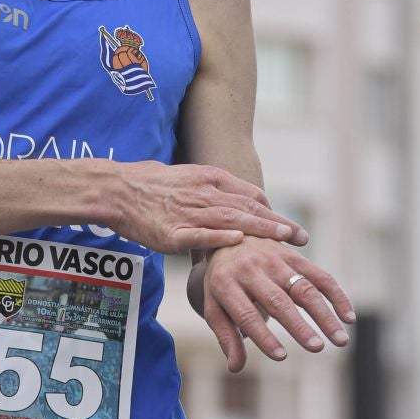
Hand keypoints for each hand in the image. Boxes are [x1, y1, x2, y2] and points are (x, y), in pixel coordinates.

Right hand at [109, 162, 309, 253]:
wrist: (117, 189)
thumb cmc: (150, 183)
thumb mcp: (187, 176)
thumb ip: (212, 188)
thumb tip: (235, 199)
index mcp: (208, 179)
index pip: (249, 194)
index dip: (272, 211)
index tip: (290, 227)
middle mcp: (203, 193)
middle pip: (248, 207)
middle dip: (277, 223)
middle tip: (301, 236)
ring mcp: (188, 213)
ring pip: (231, 219)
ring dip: (259, 229)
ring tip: (283, 240)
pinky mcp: (172, 232)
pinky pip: (200, 233)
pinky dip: (220, 237)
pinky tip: (238, 242)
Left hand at [194, 237, 355, 371]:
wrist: (227, 234)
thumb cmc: (220, 280)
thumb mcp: (214, 305)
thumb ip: (226, 336)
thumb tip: (236, 368)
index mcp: (226, 282)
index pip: (246, 313)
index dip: (263, 336)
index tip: (281, 357)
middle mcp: (250, 268)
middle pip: (277, 300)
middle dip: (298, 325)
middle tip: (316, 347)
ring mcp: (274, 259)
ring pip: (303, 287)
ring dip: (324, 314)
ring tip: (339, 340)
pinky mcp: (293, 255)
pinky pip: (319, 275)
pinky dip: (336, 295)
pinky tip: (348, 317)